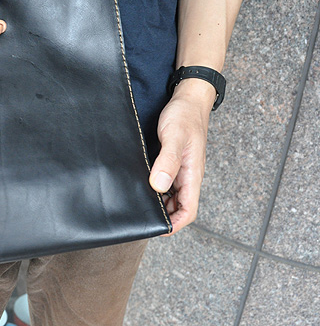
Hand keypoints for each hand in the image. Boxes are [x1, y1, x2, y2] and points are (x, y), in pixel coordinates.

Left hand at [149, 79, 214, 234]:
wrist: (188, 98)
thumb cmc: (185, 116)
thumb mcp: (174, 137)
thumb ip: (167, 162)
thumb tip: (158, 186)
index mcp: (192, 175)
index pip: (188, 211)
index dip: (174, 224)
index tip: (155, 228)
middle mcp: (187, 176)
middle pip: (178, 207)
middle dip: (162, 216)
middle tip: (138, 217)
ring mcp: (179, 169)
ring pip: (170, 195)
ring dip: (157, 202)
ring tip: (136, 203)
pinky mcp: (171, 161)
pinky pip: (164, 182)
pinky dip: (154, 188)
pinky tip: (140, 184)